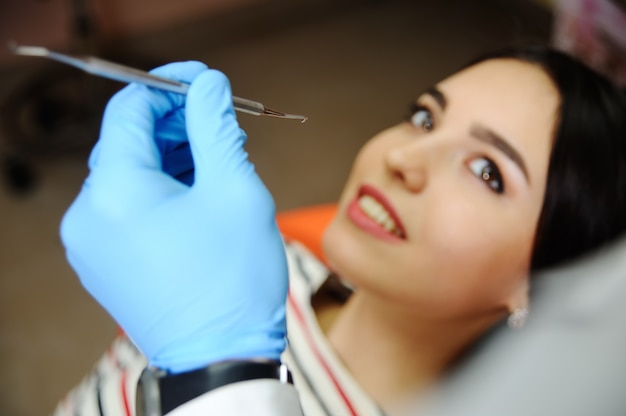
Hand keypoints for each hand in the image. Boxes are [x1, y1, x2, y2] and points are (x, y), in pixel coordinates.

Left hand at [60, 62, 287, 372]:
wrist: (221, 358)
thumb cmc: (233, 280)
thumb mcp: (235, 190)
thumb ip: (216, 127)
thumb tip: (209, 85)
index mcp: (115, 192)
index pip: (130, 109)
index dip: (169, 86)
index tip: (204, 84)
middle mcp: (88, 216)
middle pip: (127, 142)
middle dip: (175, 126)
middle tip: (220, 125)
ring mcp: (91, 243)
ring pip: (128, 176)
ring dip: (171, 159)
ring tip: (217, 163)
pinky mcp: (104, 262)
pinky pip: (126, 208)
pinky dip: (159, 191)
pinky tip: (196, 195)